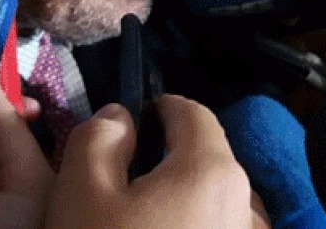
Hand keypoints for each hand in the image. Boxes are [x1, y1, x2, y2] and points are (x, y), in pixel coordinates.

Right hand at [45, 94, 253, 227]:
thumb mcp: (81, 195)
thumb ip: (98, 138)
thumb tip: (121, 117)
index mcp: (212, 170)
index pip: (191, 111)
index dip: (155, 109)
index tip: (124, 127)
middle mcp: (244, 201)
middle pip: (203, 156)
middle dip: (163, 156)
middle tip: (117, 182)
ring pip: (208, 197)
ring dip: (176, 197)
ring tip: (131, 219)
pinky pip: (214, 226)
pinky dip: (188, 223)